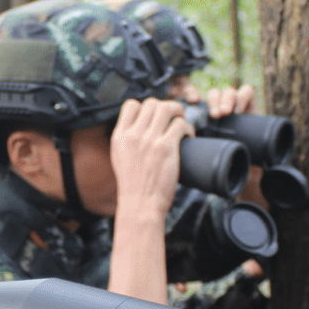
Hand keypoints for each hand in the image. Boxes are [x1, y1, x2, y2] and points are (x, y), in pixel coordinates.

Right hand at [109, 96, 190, 225]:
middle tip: (173, 118)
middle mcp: (133, 135)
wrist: (140, 205)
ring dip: (178, 111)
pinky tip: (189, 136)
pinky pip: (180, 125)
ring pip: (167, 108)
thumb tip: (141, 130)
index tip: (154, 117)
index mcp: (120, 136)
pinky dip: (188, 127)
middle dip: (165, 107)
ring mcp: (149, 140)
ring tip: (182, 122)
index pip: (130, 105)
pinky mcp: (166, 148)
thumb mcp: (120, 158)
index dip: (145, 107)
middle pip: (151, 103)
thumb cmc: (134, 186)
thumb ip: (128, 142)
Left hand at [192, 84, 267, 205]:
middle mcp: (219, 107)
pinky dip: (242, 97)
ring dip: (226, 99)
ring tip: (225, 113)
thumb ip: (184, 152)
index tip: (192, 101)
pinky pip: (247, 91)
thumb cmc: (220, 162)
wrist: (246, 170)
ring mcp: (235, 104)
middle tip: (214, 116)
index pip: (194, 94)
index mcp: (203, 113)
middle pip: (213, 93)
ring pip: (228, 91)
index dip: (191, 92)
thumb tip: (166, 158)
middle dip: (212, 101)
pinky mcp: (251, 104)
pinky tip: (239, 109)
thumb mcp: (200, 154)